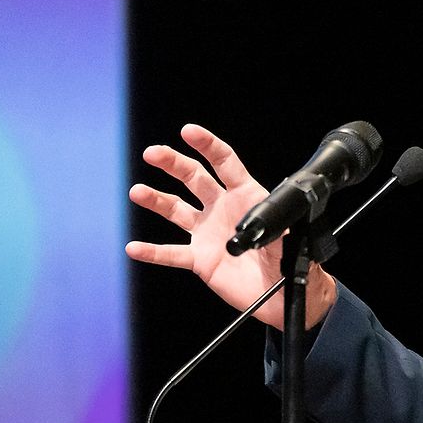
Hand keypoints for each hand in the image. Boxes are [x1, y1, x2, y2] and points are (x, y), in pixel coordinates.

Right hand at [125, 123, 335, 329]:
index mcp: (245, 195)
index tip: (189, 131)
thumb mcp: (286, 236)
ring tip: (138, 191)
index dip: (207, 145)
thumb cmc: (288, 259)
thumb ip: (271, 226)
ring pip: (176, 210)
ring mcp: (208, 232)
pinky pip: (171, 254)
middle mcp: (222, 209)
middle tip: (153, 153)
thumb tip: (256, 225)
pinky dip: (152, 252)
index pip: (224, 162)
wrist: (281, 291)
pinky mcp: (200, 259)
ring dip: (156, 199)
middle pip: (193, 178)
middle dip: (173, 163)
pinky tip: (134, 247)